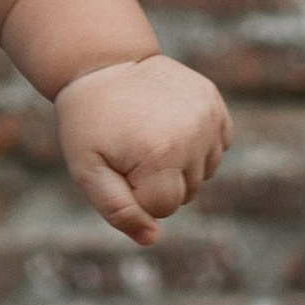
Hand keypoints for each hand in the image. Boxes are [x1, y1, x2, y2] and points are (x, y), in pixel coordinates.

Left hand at [55, 56, 230, 242]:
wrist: (103, 65)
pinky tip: (170, 125)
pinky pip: (217, 146)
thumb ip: (118, 210)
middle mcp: (192, 136)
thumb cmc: (90, 123)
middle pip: (186, 193)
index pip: (162, 208)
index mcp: (160, 156)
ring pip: (203, 172)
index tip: (117, 166)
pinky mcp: (214, 102)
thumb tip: (152, 238)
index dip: (136, 193)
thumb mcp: (88, 170)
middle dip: (157, 181)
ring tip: (149, 135)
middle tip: (130, 147)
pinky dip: (196, 143)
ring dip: (178, 163)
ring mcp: (208, 117)